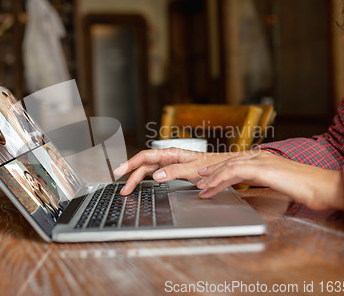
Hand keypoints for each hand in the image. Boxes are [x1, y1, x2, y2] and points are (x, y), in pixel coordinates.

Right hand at [114, 148, 250, 194]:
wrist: (223, 167)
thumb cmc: (211, 166)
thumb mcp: (193, 170)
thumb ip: (174, 172)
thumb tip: (156, 176)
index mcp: (170, 153)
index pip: (145, 157)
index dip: (131, 163)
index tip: (120, 171)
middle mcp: (167, 157)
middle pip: (144, 164)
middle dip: (131, 175)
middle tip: (122, 188)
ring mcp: (169, 164)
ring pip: (148, 169)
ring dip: (136, 178)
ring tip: (127, 189)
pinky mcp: (172, 170)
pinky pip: (154, 173)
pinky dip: (145, 179)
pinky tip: (140, 184)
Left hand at [197, 151, 343, 210]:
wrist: (324, 186)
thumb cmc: (307, 187)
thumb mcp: (280, 183)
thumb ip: (265, 180)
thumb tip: (256, 186)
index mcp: (265, 158)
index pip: (236, 163)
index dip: (220, 171)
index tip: (209, 179)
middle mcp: (261, 156)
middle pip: (229, 162)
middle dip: (212, 173)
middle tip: (199, 182)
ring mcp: (261, 160)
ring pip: (228, 165)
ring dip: (212, 177)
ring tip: (201, 188)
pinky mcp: (262, 169)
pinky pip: (235, 171)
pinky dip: (220, 179)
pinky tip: (212, 187)